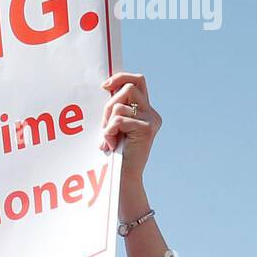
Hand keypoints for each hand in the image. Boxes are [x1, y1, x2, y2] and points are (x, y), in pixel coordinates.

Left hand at [100, 72, 160, 188]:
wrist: (124, 178)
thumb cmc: (116, 154)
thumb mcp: (115, 126)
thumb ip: (116, 108)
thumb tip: (107, 86)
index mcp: (145, 110)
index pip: (138, 80)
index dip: (121, 77)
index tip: (104, 86)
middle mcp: (152, 113)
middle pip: (129, 87)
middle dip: (109, 104)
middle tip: (105, 126)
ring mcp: (151, 120)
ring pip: (120, 104)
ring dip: (108, 122)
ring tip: (109, 139)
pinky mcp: (147, 129)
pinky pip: (119, 120)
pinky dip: (109, 133)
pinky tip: (111, 145)